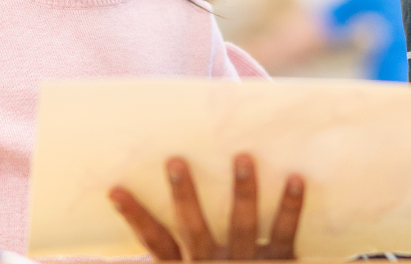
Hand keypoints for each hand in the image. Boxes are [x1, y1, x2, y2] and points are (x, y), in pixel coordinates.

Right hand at [110, 153, 304, 259]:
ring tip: (243, 157)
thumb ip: (175, 255)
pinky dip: (290, 207)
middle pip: (195, 228)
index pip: (156, 242)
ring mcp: (247, 263)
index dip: (136, 218)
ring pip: (241, 226)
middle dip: (185, 197)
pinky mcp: (280, 263)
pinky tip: (296, 179)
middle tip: (176, 162)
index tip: (115, 190)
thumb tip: (143, 240)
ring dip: (242, 192)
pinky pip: (284, 234)